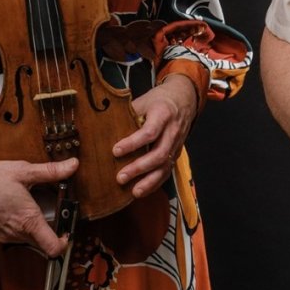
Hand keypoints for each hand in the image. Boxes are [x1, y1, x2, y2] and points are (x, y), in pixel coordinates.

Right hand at [0, 155, 78, 256]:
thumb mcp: (23, 171)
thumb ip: (51, 171)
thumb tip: (74, 165)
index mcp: (28, 220)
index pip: (53, 248)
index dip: (65, 243)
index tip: (67, 230)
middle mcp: (16, 234)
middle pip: (41, 243)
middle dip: (50, 229)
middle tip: (51, 210)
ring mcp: (3, 237)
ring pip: (27, 239)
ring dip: (33, 227)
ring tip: (30, 205)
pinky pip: (12, 236)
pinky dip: (18, 227)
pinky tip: (13, 208)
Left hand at [112, 74, 198, 198]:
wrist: (184, 98)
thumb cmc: (160, 100)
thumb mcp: (144, 100)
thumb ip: (129, 114)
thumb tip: (105, 127)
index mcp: (163, 114)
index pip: (149, 132)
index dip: (133, 143)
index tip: (115, 151)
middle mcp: (172, 131)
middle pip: (159, 153)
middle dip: (139, 168)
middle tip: (120, 177)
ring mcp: (176, 144)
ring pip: (165, 166)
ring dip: (149, 181)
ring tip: (134, 191)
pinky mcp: (176, 153)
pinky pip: (167, 171)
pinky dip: (155, 183)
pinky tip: (142, 190)